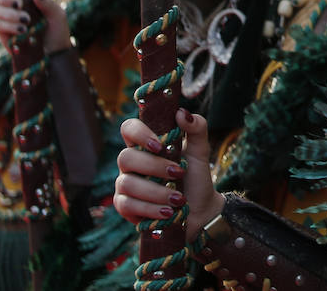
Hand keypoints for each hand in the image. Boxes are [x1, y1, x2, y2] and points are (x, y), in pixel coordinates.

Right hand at [0, 0, 70, 53]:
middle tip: (20, 4)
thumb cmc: (56, 29)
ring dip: (12, 15)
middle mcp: (12, 4)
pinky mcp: (3, 33)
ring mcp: (6, 18)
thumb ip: (46, 2)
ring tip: (27, 22)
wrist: (54, 52)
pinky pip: (0, 26)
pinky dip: (11, 28)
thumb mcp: (56, 14)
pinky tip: (23, 32)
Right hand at [115, 108, 222, 241]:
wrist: (200, 208)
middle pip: (125, 157)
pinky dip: (151, 208)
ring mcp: (125, 184)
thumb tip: (181, 113)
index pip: (129, 128)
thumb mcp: (200, 151)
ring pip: (127, 183)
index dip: (139, 133)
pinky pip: (127, 205)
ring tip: (178, 198)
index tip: (158, 144)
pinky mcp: (125, 206)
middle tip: (178, 173)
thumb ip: (196, 128)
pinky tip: (168, 212)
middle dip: (154, 166)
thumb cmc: (195, 176)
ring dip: (156, 191)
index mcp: (146, 145)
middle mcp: (131, 162)